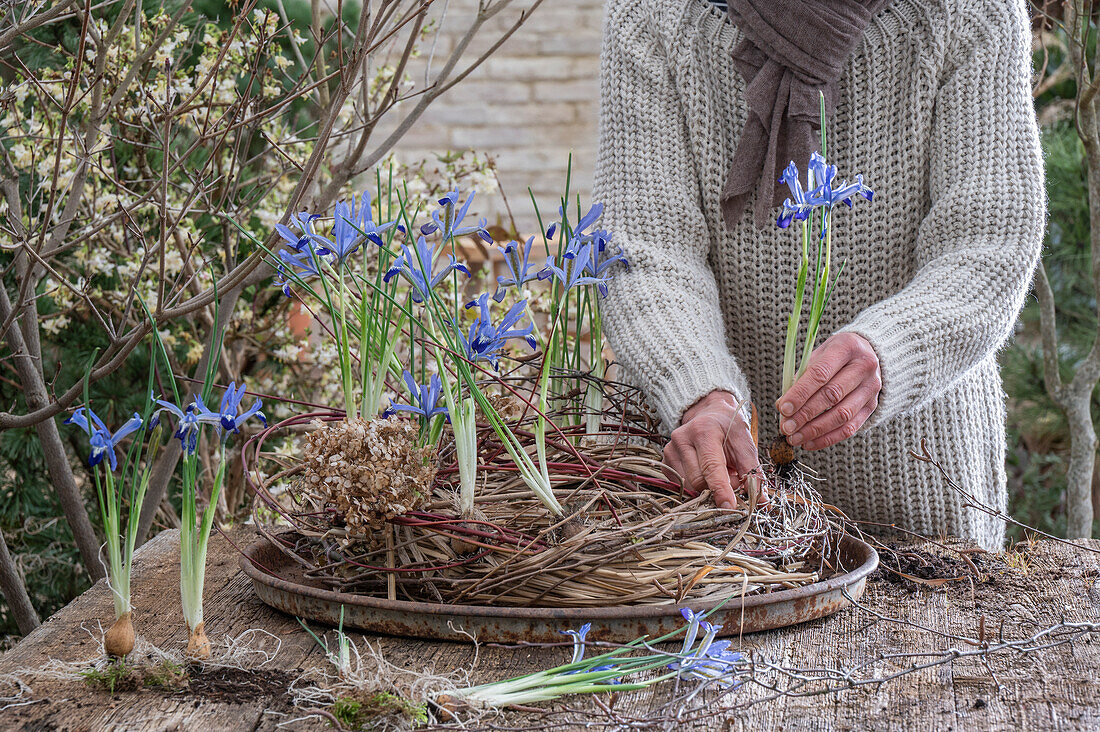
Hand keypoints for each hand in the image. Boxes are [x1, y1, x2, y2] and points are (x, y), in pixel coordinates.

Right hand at [664, 390, 760, 509]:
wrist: (709, 414)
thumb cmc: (728, 428)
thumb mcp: (745, 443)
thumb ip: (752, 471)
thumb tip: (760, 500)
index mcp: (704, 431)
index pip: (711, 467)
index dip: (720, 490)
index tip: (729, 506)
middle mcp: (682, 440)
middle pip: (699, 481)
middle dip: (718, 489)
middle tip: (733, 479)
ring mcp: (670, 451)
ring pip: (689, 487)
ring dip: (708, 489)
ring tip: (720, 473)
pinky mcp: (665, 462)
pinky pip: (682, 486)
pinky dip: (697, 486)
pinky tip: (705, 473)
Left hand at [776, 333, 880, 450]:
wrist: (867, 355)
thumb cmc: (834, 355)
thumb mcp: (818, 356)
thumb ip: (800, 378)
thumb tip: (782, 407)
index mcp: (846, 347)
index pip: (820, 374)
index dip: (800, 393)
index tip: (783, 409)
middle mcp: (864, 366)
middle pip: (831, 396)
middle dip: (805, 415)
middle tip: (786, 428)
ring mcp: (872, 387)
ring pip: (842, 415)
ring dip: (815, 430)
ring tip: (795, 438)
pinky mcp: (873, 405)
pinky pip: (850, 427)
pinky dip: (828, 438)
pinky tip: (810, 443)